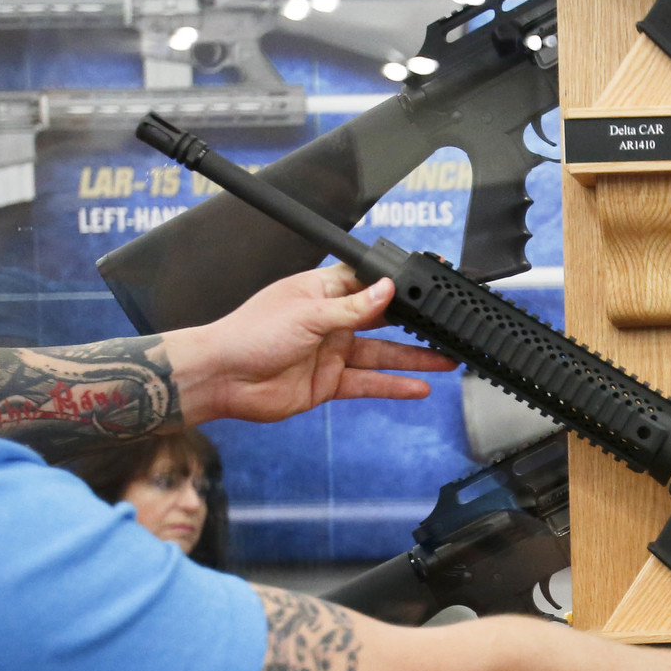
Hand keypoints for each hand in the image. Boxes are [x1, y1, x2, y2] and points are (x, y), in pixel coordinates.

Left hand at [170, 268, 454, 425]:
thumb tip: (388, 289)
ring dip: (413, 358)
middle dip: (414, 324)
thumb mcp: (308, 313)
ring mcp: (331, 353)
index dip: (397, 286)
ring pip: (382, 354)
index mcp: (321, 292)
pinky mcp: (329, 383)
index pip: (368, 283)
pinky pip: (369, 383)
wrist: (222, 378)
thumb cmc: (250, 334)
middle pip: (382, 320)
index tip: (427, 287)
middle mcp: (330, 321)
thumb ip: (353, 307)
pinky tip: (419, 387)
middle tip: (448, 325)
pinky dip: (394, 386)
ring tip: (447, 359)